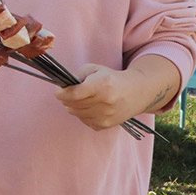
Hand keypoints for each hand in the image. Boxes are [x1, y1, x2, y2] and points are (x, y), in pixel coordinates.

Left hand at [56, 56, 181, 130]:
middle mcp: (105, 102)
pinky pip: (83, 120)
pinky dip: (82, 114)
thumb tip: (62, 88)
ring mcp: (106, 116)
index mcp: (101, 85)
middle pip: (72, 104)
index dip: (61, 93)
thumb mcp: (94, 69)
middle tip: (71, 93)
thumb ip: (76, 75)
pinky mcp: (105, 125)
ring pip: (75, 113)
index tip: (58, 91)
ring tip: (83, 98)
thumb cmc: (111, 78)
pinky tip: (91, 107)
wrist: (136, 92)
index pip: (73, 94)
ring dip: (74, 106)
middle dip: (67, 98)